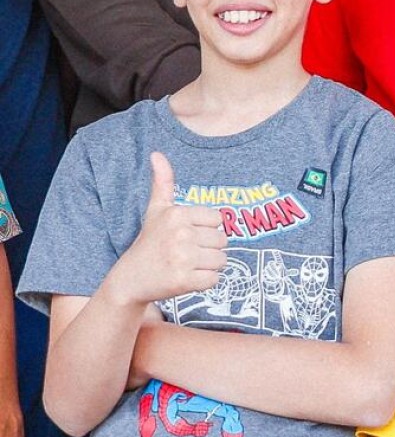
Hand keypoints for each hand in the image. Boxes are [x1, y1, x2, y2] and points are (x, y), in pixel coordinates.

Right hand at [107, 153, 227, 306]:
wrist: (131, 279)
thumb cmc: (149, 241)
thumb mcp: (156, 209)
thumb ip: (163, 181)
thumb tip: (157, 153)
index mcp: (178, 214)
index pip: (218, 220)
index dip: (206, 229)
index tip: (187, 235)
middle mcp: (180, 234)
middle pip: (222, 241)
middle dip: (208, 249)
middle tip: (185, 253)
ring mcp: (182, 258)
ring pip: (221, 260)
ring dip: (208, 266)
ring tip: (187, 265)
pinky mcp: (184, 281)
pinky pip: (214, 280)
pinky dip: (204, 282)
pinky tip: (186, 279)